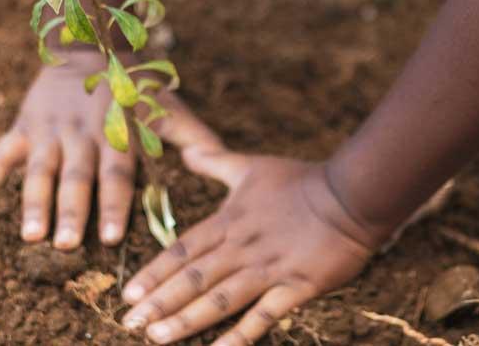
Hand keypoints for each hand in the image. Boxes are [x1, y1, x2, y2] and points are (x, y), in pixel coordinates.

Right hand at [0, 49, 220, 248]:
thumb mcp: (166, 105)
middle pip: (76, 177)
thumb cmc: (135, 85)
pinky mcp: (25, 123)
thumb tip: (221, 159)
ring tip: (30, 234)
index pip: (118, 174)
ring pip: (40, 169)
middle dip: (71, 211)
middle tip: (65, 245)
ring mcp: (50, 128)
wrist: (91, 43)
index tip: (113, 236)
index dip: (115, 204)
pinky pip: (3, 151)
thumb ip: (193, 134)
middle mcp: (82, 133)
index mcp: (117, 132)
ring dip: (33, 202)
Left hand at [120, 151, 379, 344]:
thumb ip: (215, 161)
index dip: (154, 272)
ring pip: (219, 299)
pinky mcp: (296, 287)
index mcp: (230, 221)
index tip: (128, 293)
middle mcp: (242, 247)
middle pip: (193, 278)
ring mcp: (269, 268)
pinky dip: (240, 335)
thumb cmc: (300, 180)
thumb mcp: (251, 166)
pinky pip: (263, 316)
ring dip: (186, 320)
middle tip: (129, 324)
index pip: (183, 249)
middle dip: (159, 302)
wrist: (350, 195)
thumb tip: (185, 150)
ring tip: (157, 338)